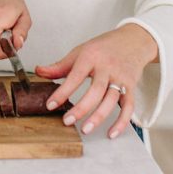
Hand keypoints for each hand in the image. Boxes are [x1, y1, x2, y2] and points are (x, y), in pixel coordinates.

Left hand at [34, 25, 158, 138]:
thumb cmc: (104, 47)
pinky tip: (111, 133)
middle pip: (95, 90)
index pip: (75, 76)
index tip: (50, 105)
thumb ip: (60, 66)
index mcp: (91, 57)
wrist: (133, 40)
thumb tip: (39, 71)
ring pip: (111, 100)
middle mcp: (107, 67)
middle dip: (81, 108)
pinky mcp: (131, 87)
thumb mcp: (80, 52)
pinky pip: (128, 106)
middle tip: (67, 121)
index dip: (62, 92)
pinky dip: (122, 122)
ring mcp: (121, 78)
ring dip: (99, 117)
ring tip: (86, 129)